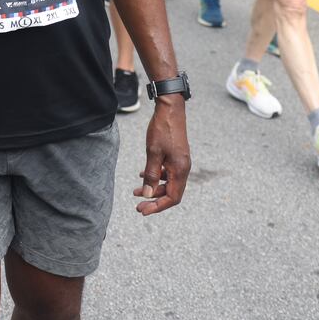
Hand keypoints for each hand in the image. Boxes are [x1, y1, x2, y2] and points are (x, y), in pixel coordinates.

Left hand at [134, 97, 189, 215]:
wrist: (170, 108)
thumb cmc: (162, 129)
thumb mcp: (153, 153)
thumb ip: (150, 175)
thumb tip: (147, 194)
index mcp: (180, 170)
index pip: (172, 198)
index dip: (158, 207)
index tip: (142, 210)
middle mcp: (183, 168)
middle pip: (170, 193)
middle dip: (154, 200)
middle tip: (138, 205)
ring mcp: (180, 162)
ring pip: (168, 183)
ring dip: (153, 188)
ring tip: (136, 191)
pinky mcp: (176, 155)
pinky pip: (167, 173)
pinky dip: (156, 177)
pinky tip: (142, 175)